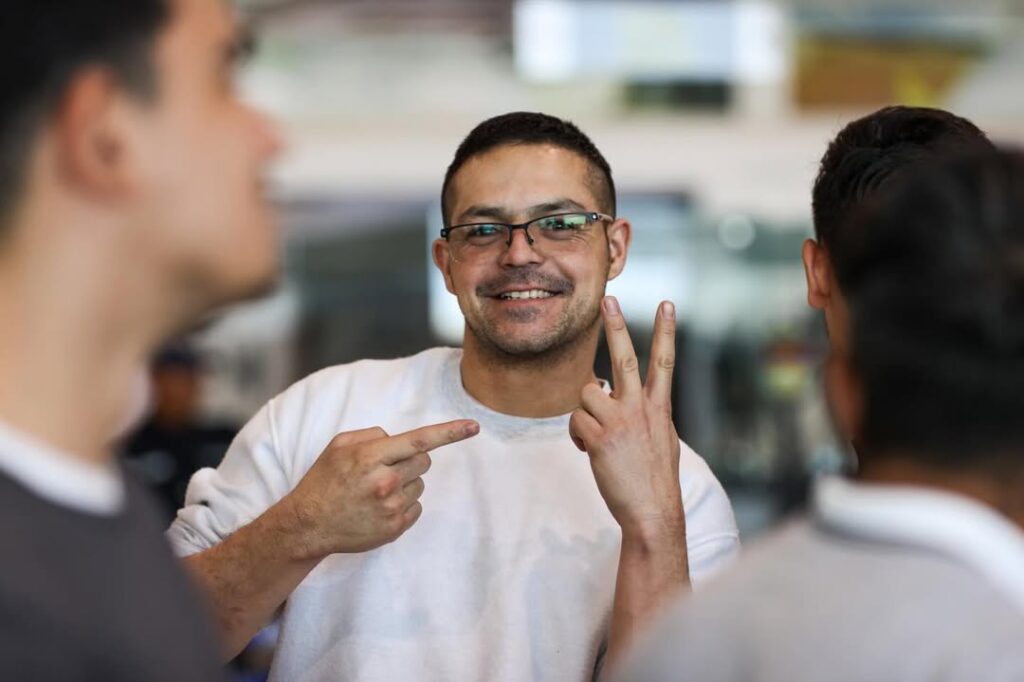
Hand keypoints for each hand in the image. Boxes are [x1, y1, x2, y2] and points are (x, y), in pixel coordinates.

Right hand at [284, 419, 479, 556]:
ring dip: (405, 483)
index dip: (449, 432)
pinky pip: (417, 507)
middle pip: (424, 461)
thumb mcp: (339, 445)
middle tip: (385, 469)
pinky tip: (379, 508)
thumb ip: (372, 436)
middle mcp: (384, 482)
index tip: (474, 426)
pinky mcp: (394, 528)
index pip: (419, 440)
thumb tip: (397, 440)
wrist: (308, 524)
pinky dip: (404, 504)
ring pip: (420, 485)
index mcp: (370, 457)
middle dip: (410, 461)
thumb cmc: (324, 480)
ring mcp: (391, 508)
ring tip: (375, 492)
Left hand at [570, 297, 683, 537]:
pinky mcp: (600, 438)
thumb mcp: (661, 439)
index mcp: (659, 408)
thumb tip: (616, 395)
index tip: (667, 303)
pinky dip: (577, 434)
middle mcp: (641, 409)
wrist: (652, 512)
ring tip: (595, 436)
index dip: (665, 331)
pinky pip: (575, 421)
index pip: (664, 361)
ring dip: (585, 413)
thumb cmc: (655, 479)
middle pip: (625, 358)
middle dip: (616, 326)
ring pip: (587, 393)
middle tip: (608, 299)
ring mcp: (621, 422)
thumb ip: (643, 413)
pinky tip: (587, 450)